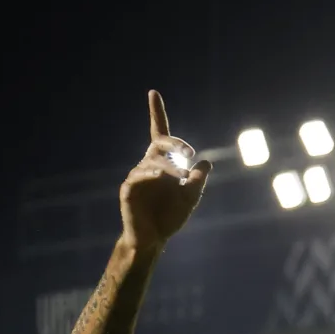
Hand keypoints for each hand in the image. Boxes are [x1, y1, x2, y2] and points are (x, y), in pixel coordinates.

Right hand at [119, 90, 209, 250]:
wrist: (152, 240)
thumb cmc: (170, 217)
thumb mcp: (191, 198)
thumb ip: (198, 181)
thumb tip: (206, 161)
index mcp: (162, 163)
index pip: (159, 133)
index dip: (156, 113)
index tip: (153, 92)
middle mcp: (148, 165)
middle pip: (159, 144)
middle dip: (174, 143)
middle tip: (188, 152)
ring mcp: (137, 176)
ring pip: (153, 161)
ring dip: (170, 167)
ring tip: (182, 179)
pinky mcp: (128, 190)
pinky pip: (138, 176)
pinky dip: (150, 174)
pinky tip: (160, 177)